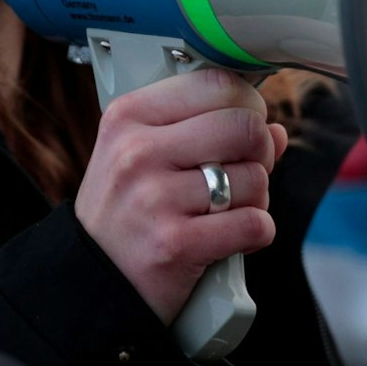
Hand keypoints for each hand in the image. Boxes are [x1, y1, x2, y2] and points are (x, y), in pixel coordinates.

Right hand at [74, 69, 289, 324]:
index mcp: (128, 117)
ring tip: (227, 211)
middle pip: (245, 127)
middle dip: (260, 153)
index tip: (242, 129)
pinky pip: (254, 224)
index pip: (217, 84)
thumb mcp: (144, 157)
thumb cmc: (125, 213)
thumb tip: (275, 130)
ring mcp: (155, 199)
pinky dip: (256, 233)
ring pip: (255, 178)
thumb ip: (206, 133)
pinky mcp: (176, 244)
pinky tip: (231, 238)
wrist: (91, 281)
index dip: (247, 106)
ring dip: (256, 199)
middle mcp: (138, 152)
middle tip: (243, 173)